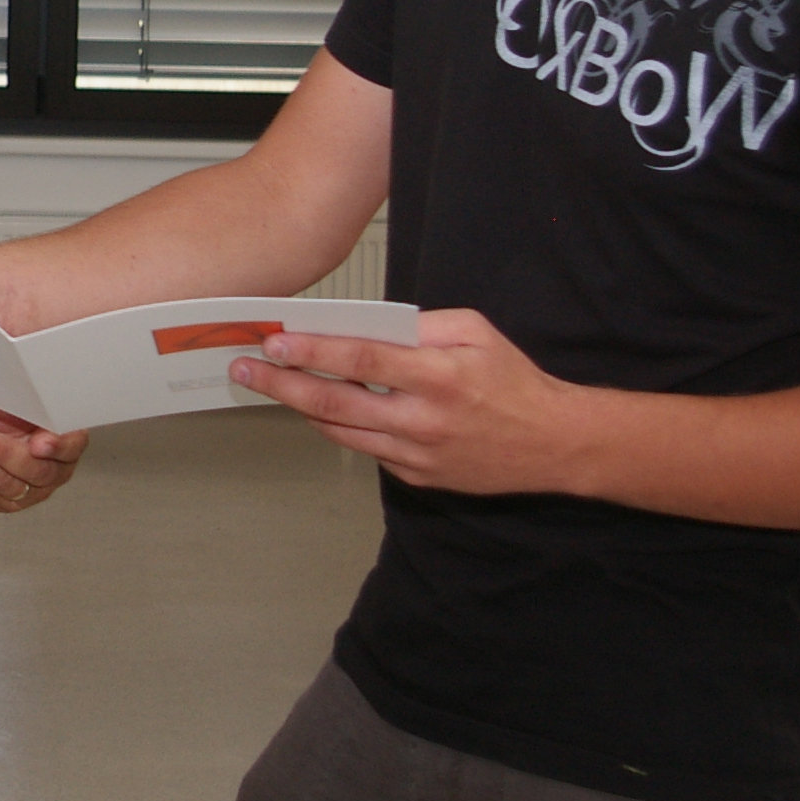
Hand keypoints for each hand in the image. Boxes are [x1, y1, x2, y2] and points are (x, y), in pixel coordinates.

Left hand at [0, 402, 87, 513]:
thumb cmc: (4, 406)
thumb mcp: (10, 391)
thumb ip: (8, 388)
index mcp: (66, 437)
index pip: (72, 444)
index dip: (57, 445)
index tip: (39, 443)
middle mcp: (54, 469)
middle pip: (37, 470)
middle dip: (5, 453)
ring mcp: (30, 490)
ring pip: (7, 484)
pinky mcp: (3, 501)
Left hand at [226, 307, 593, 494]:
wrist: (554, 444)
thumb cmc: (513, 381)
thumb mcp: (476, 332)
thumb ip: (421, 325)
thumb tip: (368, 323)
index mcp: (438, 377)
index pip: (360, 361)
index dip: (312, 351)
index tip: (274, 340)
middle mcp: (423, 420)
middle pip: (334, 404)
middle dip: (281, 384)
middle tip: (245, 368)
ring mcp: (417, 455)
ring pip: (342, 432)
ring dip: (302, 408)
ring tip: (273, 382)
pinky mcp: (417, 477)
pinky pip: (367, 449)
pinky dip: (343, 427)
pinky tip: (326, 408)